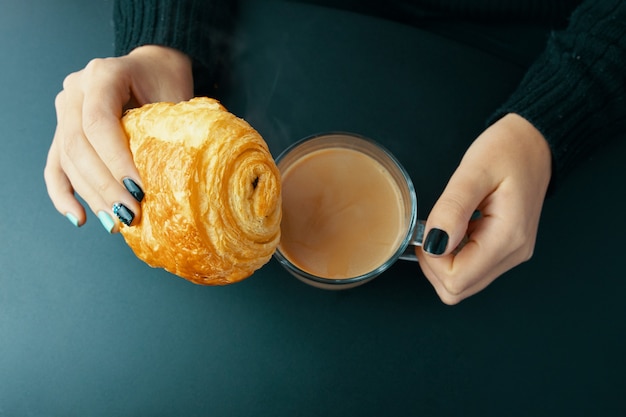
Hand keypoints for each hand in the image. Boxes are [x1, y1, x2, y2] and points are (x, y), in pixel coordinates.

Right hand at [44, 45, 192, 231]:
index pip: (99, 123)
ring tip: (116, 221)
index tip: (139, 190)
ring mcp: (65, 110)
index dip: (116, 161)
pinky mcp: (63, 131)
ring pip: (67, 159)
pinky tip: (80, 218)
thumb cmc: (167, 82)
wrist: (152, 68)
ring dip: (92, 195)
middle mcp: (75, 90)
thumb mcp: (174, 98)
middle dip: (105, 185)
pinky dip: (64, 194)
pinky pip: (56, 166)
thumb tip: (175, 183)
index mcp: (103, 74)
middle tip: (131, 213)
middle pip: (78, 144)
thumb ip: (168, 131)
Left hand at [416, 113, 551, 304]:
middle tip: (432, 228)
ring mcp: (512, 255)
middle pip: (458, 290)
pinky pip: (472, 269)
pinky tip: (456, 229)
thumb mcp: (474, 171)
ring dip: (442, 261)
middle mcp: (513, 254)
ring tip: (445, 225)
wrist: (534, 143)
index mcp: (508, 238)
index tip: (428, 230)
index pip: (456, 280)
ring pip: (463, 284)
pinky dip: (454, 256)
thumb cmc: (507, 150)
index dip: (432, 261)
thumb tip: (434, 244)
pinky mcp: (506, 250)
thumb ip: (452, 208)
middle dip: (434, 265)